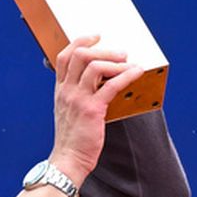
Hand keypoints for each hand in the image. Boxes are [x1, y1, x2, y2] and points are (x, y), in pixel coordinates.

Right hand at [50, 36, 143, 185]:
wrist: (69, 159)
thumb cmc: (72, 138)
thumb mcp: (67, 110)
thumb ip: (76, 94)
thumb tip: (97, 82)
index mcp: (60, 89)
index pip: (64, 56)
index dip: (80, 42)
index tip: (95, 37)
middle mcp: (66, 91)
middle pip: (80, 55)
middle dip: (103, 49)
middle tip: (120, 53)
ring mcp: (78, 99)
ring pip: (94, 66)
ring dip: (115, 61)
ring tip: (129, 64)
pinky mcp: (92, 110)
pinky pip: (111, 86)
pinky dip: (126, 75)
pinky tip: (136, 73)